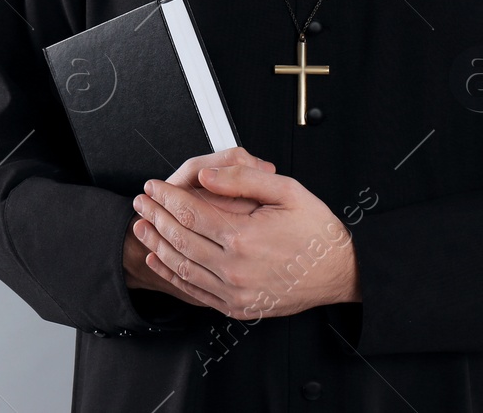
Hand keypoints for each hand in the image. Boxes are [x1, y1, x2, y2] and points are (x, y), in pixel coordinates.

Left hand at [131, 164, 360, 320]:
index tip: (153, 186)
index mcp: (244, 237)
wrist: (340, 271)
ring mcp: (234, 293)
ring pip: (182, 267)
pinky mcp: (237, 307)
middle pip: (180, 240)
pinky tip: (159, 261)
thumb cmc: (317, 230)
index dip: (167, 197)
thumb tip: (206, 175)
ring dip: (157, 245)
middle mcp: (235, 269)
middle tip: (141, 202)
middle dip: (155, 217)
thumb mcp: (287, 190)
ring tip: (142, 228)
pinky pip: (195, 292)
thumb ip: (243, 178)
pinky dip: (172, 276)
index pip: (190, 213)